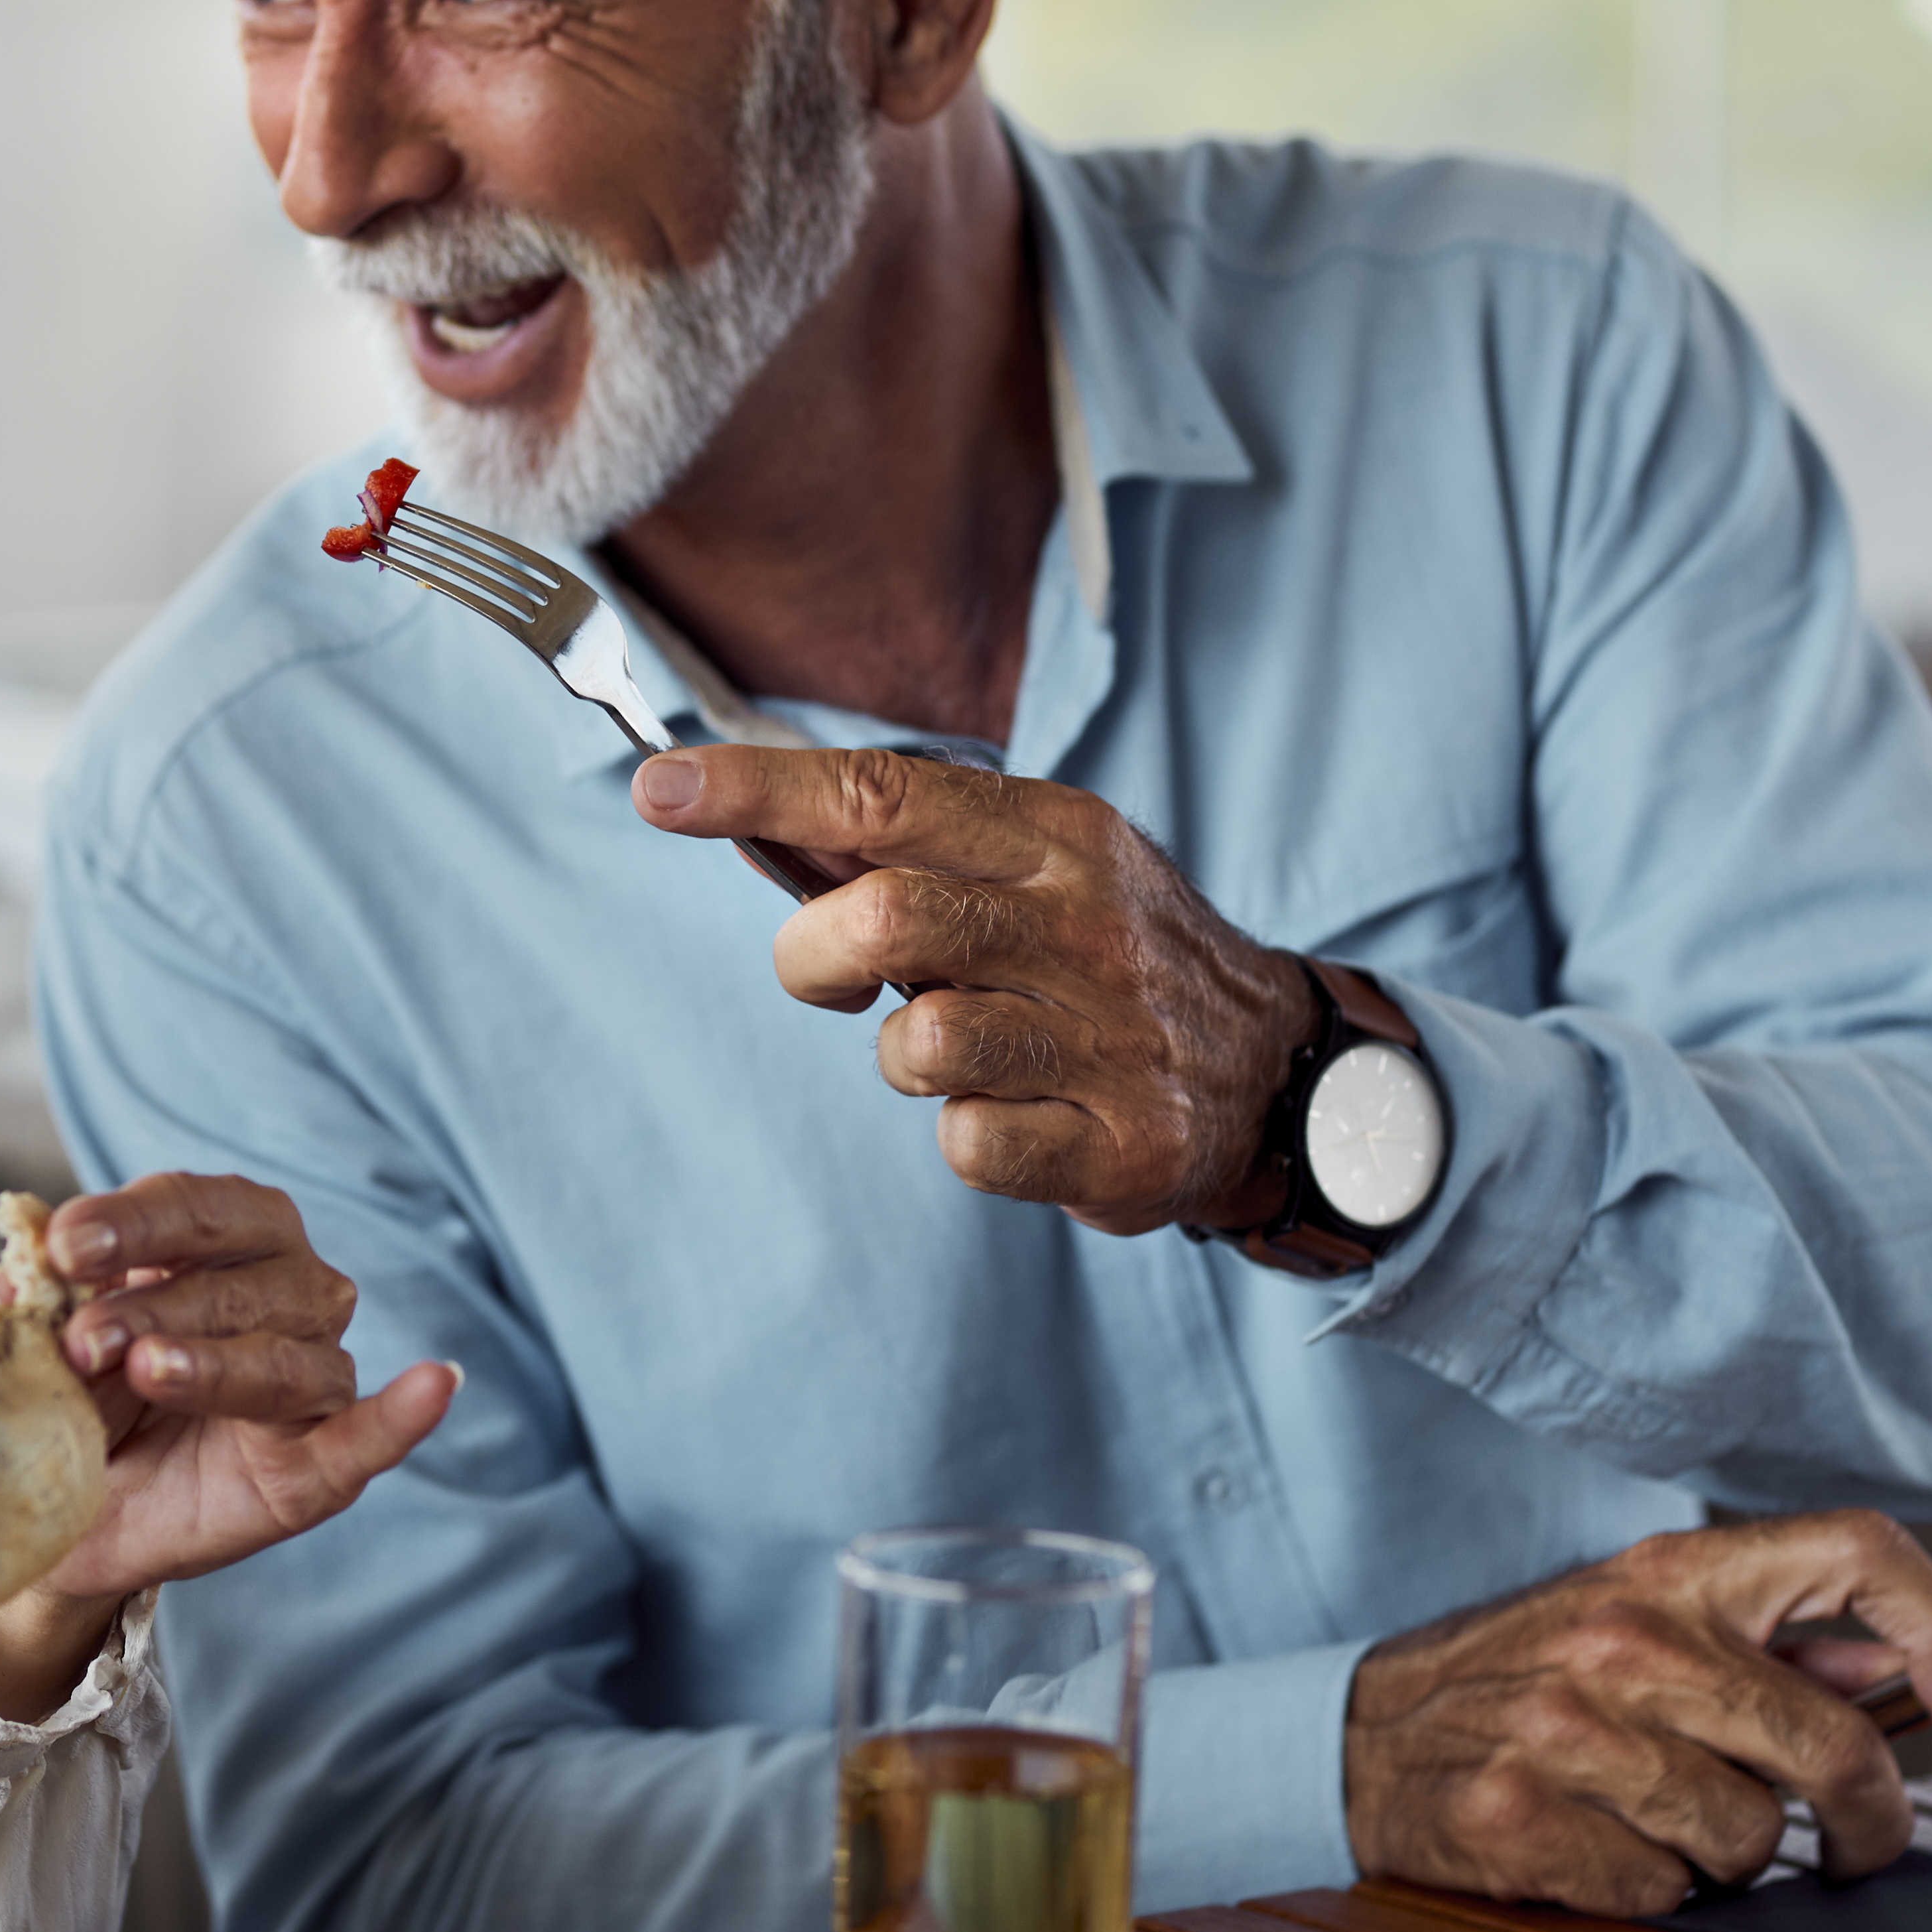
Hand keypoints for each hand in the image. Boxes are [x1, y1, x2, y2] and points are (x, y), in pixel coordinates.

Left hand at [0, 1173, 455, 1719]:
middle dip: (155, 1302)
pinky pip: (370, 1438)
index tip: (66, 1244)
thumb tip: (21, 1267)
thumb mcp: (44, 1349)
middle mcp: (288, 1293)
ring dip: (215, 1364)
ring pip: (285, 1358)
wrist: (66, 1517)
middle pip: (241, 1279)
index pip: (197, 1206)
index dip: (135, 1220)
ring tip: (149, 1371)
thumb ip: (46, 1307)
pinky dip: (403, 1415)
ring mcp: (312, 1380)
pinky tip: (434, 1383)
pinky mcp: (321, 1469)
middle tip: (82, 1340)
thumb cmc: (71, 1405)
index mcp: (223, 1240)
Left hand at [629, 744, 1319, 1236]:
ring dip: (897, 1054)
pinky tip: (1012, 1112)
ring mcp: (1109, 1038)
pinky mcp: (1120, 1143)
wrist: (1273, 1067)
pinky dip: (963, 1135)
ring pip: (920, 1043)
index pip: (884, 794)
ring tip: (948, 1049)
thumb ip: (905, 846)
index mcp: (1055, 835)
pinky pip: (971, 1144)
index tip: (658, 787)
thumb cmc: (1104, 956)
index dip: (759, 790)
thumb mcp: (1033, 866)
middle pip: (887, 915)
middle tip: (827, 976)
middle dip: (812, 954)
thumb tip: (742, 814)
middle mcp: (1085, 923)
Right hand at [1342, 1510, 1931, 1912]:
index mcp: (1668, 1574)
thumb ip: (1773, 1635)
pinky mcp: (1524, 1818)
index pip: (1851, 1548)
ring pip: (1751, 1837)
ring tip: (1662, 1818)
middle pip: (1828, 1742)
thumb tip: (1924, 1665)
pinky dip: (1651, 1890)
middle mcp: (1624, 1639)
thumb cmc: (1522, 1677)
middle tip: (1855, 1840)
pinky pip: (1665, 1893)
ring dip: (1729, 1855)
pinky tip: (1601, 1846)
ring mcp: (1569, 1730)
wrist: (1363, 1734)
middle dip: (1869, 1819)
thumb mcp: (1640, 1616)